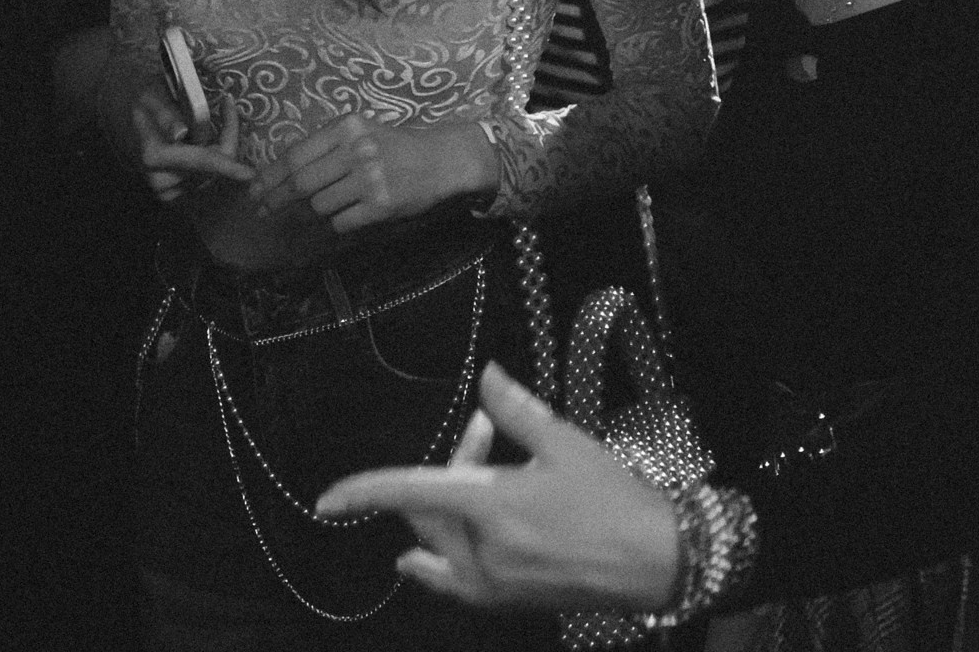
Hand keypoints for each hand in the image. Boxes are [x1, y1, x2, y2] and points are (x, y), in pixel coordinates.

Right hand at [130, 81, 254, 206]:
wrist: (120, 114)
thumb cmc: (140, 99)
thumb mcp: (151, 96)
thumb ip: (166, 114)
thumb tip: (180, 133)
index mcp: (154, 155)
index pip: (201, 162)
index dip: (227, 167)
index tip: (250, 174)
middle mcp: (160, 180)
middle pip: (212, 169)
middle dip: (227, 140)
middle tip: (227, 107)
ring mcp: (165, 190)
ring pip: (210, 174)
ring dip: (219, 150)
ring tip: (212, 119)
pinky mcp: (171, 193)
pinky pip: (202, 178)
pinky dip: (211, 160)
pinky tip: (202, 140)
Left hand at [247, 111, 496, 233]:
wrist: (440, 159)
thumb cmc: (394, 145)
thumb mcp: (360, 132)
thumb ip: (325, 145)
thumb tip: (280, 168)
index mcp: (347, 127)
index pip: (296, 154)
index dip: (270, 175)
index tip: (253, 189)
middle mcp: (357, 150)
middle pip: (301, 181)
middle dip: (276, 198)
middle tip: (261, 210)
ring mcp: (370, 178)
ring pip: (319, 205)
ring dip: (313, 211)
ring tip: (319, 207)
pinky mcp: (381, 205)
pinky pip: (341, 221)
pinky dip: (337, 221)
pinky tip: (348, 213)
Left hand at [317, 360, 684, 612]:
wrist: (652, 560)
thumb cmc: (611, 498)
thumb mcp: (565, 441)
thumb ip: (517, 409)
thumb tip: (486, 375)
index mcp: (493, 507)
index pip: (413, 493)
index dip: (366, 494)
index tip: (326, 501)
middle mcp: (483, 553)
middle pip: (431, 510)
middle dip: (451, 462)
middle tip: (488, 429)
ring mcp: (491, 585)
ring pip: (440, 543)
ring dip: (448, 505)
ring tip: (485, 471)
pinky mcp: (504, 603)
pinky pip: (451, 580)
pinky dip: (438, 558)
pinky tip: (430, 553)